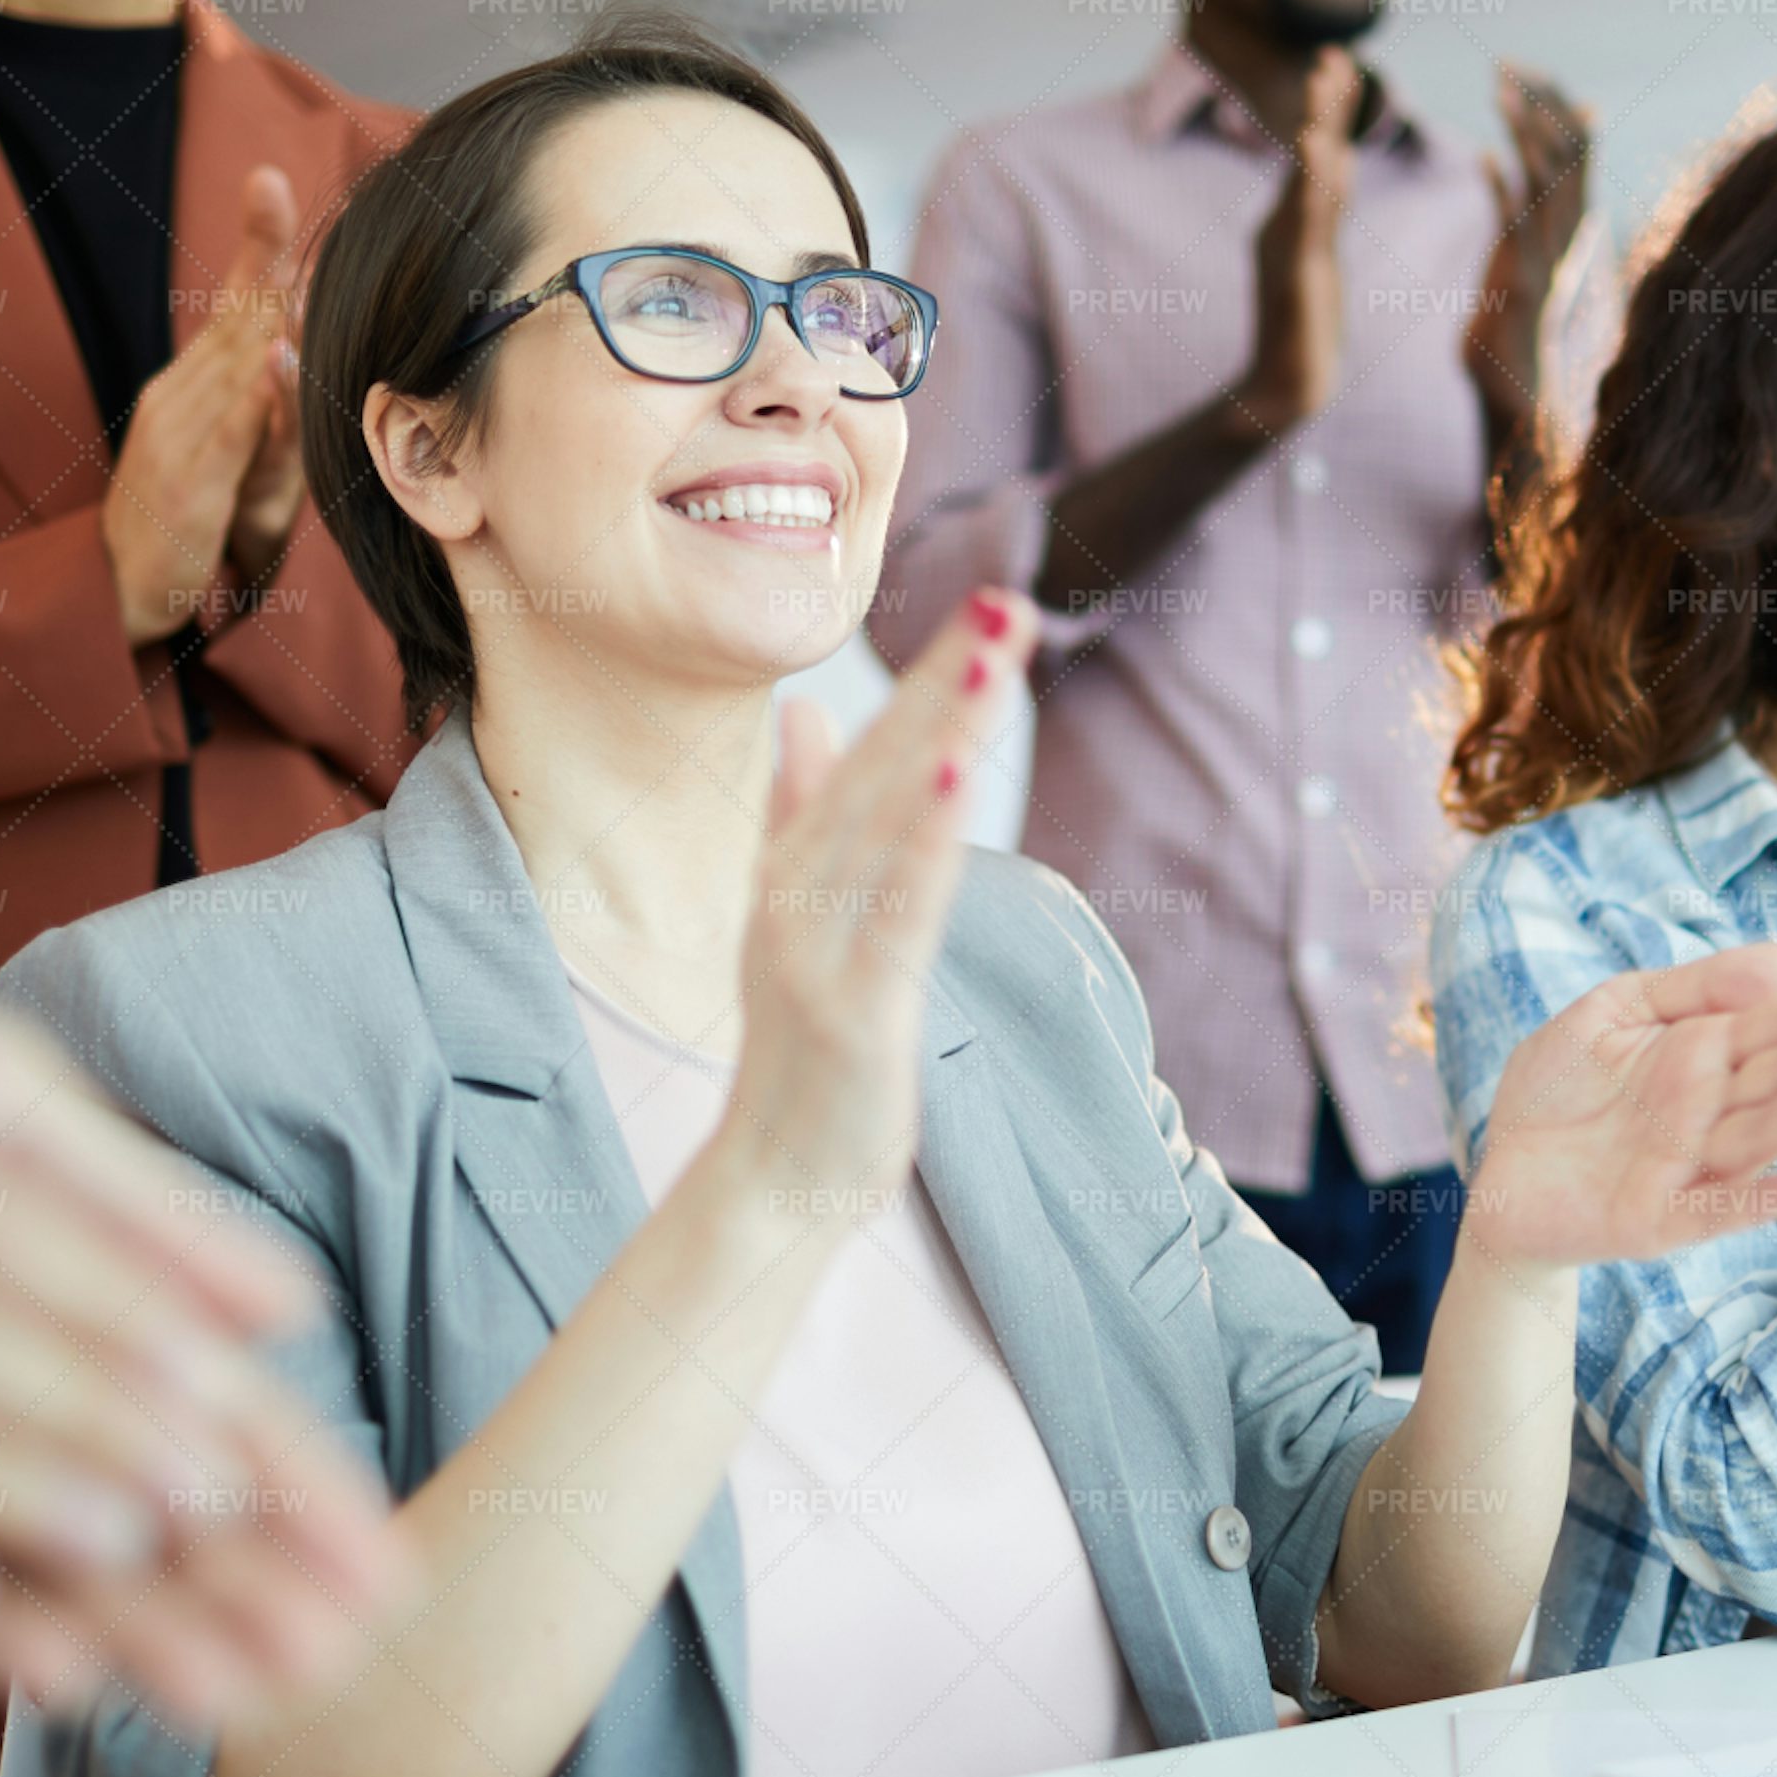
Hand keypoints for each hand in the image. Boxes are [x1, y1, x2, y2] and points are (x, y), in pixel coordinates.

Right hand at [106, 165, 298, 641]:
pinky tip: (272, 369)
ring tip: (288, 259)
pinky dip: (251, 406)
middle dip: (254, 254)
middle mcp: (180, 399)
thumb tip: (292, 346)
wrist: (123, 592)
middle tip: (269, 186)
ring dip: (262, 316)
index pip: (232, 305)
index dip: (252, 247)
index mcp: (193, 386)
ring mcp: (178, 440)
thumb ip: (264, 407)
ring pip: (232, 371)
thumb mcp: (234, 457)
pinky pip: (226, 442)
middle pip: (232, 318)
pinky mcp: (186, 489)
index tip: (268, 182)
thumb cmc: (189, 522)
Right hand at [718, 586, 1039, 1205]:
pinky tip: (958, 780)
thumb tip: (807, 714)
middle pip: (880, 771)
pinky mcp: (853, 1008)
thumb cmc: (802, 1046)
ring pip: (889, 827)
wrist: (775, 1175)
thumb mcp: (798, 915)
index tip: (986, 608)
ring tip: (987, 663)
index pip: (869, 754)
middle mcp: (799, 892)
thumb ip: (799, 813)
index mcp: (796, 865)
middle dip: (943, 684)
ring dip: (939, 739)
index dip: (927, 681)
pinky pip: (897, 914)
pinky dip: (925, 844)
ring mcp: (819, 948)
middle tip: (1002, 602)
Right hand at [1240, 48, 1359, 431]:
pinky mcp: (1293, 275)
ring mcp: (1287, 248)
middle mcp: (1285, 225)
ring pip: (1306, 180)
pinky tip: (1313, 153)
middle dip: (1322, 106)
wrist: (1287, 385)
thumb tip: (1338, 161)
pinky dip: (1308, 184)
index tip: (1340, 58)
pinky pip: (1302, 222)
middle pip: (1310, 156)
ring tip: (1323, 88)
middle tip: (1332, 57)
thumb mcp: (1315, 251)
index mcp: (1295, 219)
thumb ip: (1323, 207)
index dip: (1330, 108)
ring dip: (1316, 130)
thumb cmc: (1302, 324)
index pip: (1319, 152)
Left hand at [1464, 943, 1776, 1266]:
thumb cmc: (1562, 1088)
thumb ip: (1699, 988)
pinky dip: (1760, 1199)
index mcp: (1706, 1052)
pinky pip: (1716, 1210)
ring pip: (1760, 1135)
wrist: (1500, 1173)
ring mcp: (1690, 1167)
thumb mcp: (1618, 1010)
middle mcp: (1711, 1111)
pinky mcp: (1658, 1220)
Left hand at [1466, 60, 1593, 426]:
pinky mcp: (1520, 279)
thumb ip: (1537, 195)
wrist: (1514, 391)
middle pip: (1567, 151)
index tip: (1523, 69)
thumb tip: (1547, 134)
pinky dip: (1502, 188)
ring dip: (1524, 131)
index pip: (1576, 145)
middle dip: (1539, 103)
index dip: (1553, 103)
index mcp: (1571, 221)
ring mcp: (1547, 255)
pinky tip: (1483, 156)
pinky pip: (1516, 224)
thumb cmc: (1513, 316)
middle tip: (1506, 64)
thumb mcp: (1527, 246)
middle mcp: (1567, 234)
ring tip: (1499, 88)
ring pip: (1547, 179)